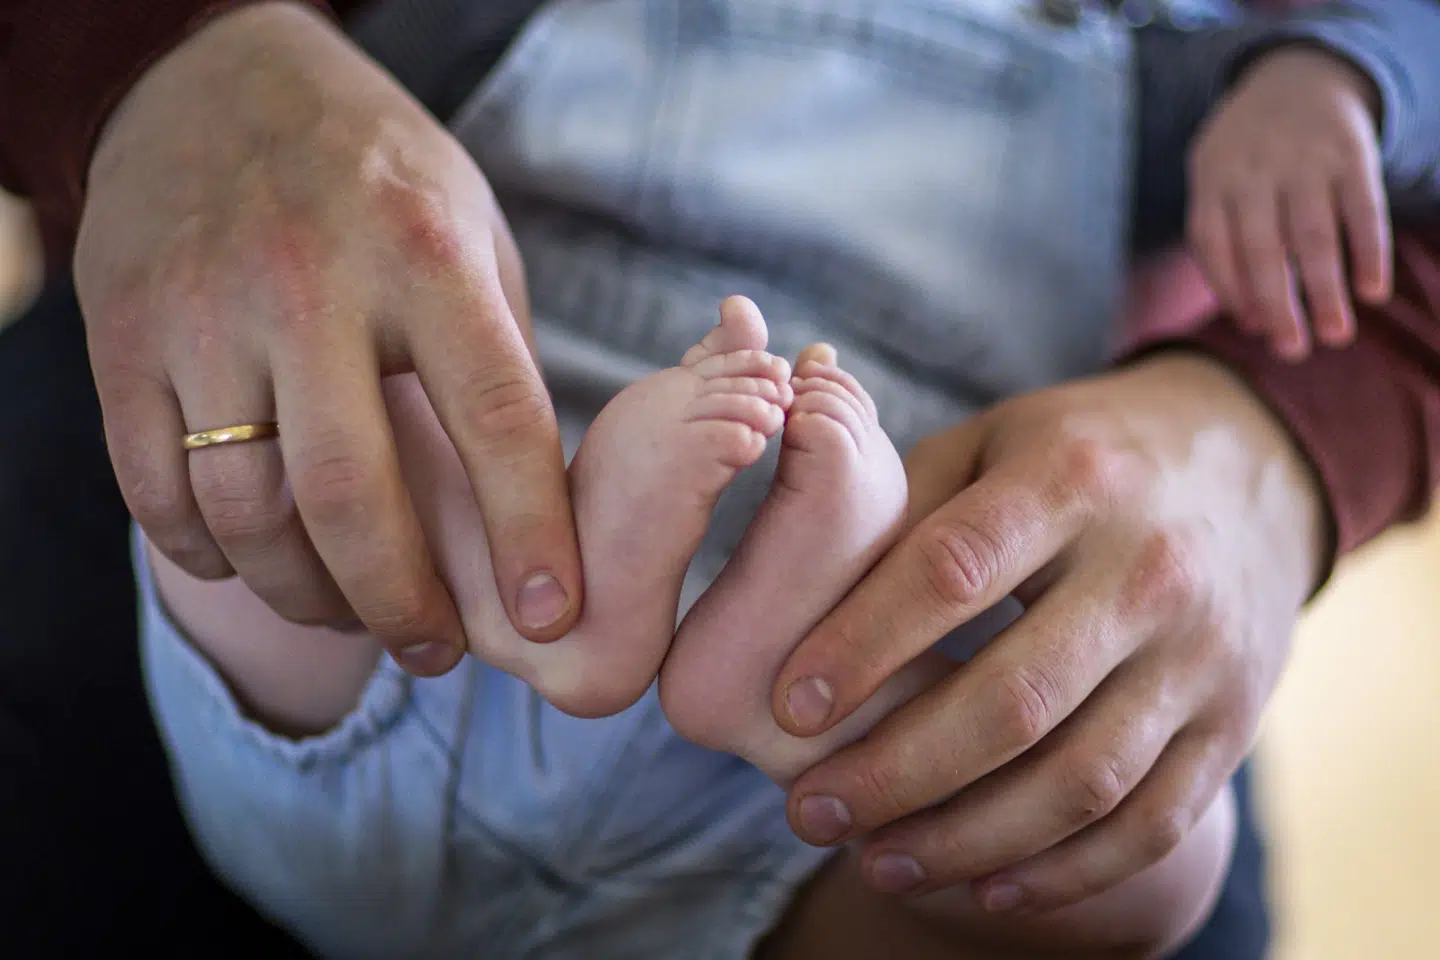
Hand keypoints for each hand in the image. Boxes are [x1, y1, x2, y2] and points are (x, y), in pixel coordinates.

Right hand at [76, 2, 582, 673]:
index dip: (530, 532)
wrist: (217, 82)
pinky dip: (215, 559)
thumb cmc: (379, 180)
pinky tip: (264, 567)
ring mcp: (202, 311)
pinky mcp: (123, 338)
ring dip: (309, 596)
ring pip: (247, 511)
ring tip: (358, 615)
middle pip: (351, 494)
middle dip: (403, 603)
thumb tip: (535, 508)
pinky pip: (159, 493)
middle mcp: (306, 281)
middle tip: (440, 653)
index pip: (494, 416)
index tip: (554, 615)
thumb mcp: (472, 238)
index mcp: (423, 253)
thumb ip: (498, 361)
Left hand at [769, 354, 1325, 910]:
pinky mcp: (1232, 722)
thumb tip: (790, 590)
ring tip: (875, 865)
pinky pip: (1152, 822)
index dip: (865, 644)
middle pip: (1015, 700)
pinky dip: (1066, 872)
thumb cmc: (1080, 456)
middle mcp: (1147, 570)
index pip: (954, 570)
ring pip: (1081, 781)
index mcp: (1070, 481)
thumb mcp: (993, 440)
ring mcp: (1200, 655)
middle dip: (897, 771)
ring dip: (968, 840)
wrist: (1250, 469)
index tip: (790, 706)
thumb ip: (902, 504)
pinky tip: (985, 888)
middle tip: (807, 813)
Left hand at [1188, 44, 1389, 359]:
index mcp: (1211, 179)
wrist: (1299, 75)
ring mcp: (1303, 160)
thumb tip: (1250, 320)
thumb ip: (1224, 240)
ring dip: (1325, 288)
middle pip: (1260, 247)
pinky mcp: (1351, 152)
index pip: (1211, 243)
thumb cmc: (1249, 156)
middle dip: (1276, 303)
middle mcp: (1253, 170)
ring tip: (1336, 336)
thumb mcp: (1217, 178)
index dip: (1230, 289)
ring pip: (1312, 233)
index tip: (1254, 330)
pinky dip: (1368, 250)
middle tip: (1292, 351)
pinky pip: (1362, 207)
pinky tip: (1372, 291)